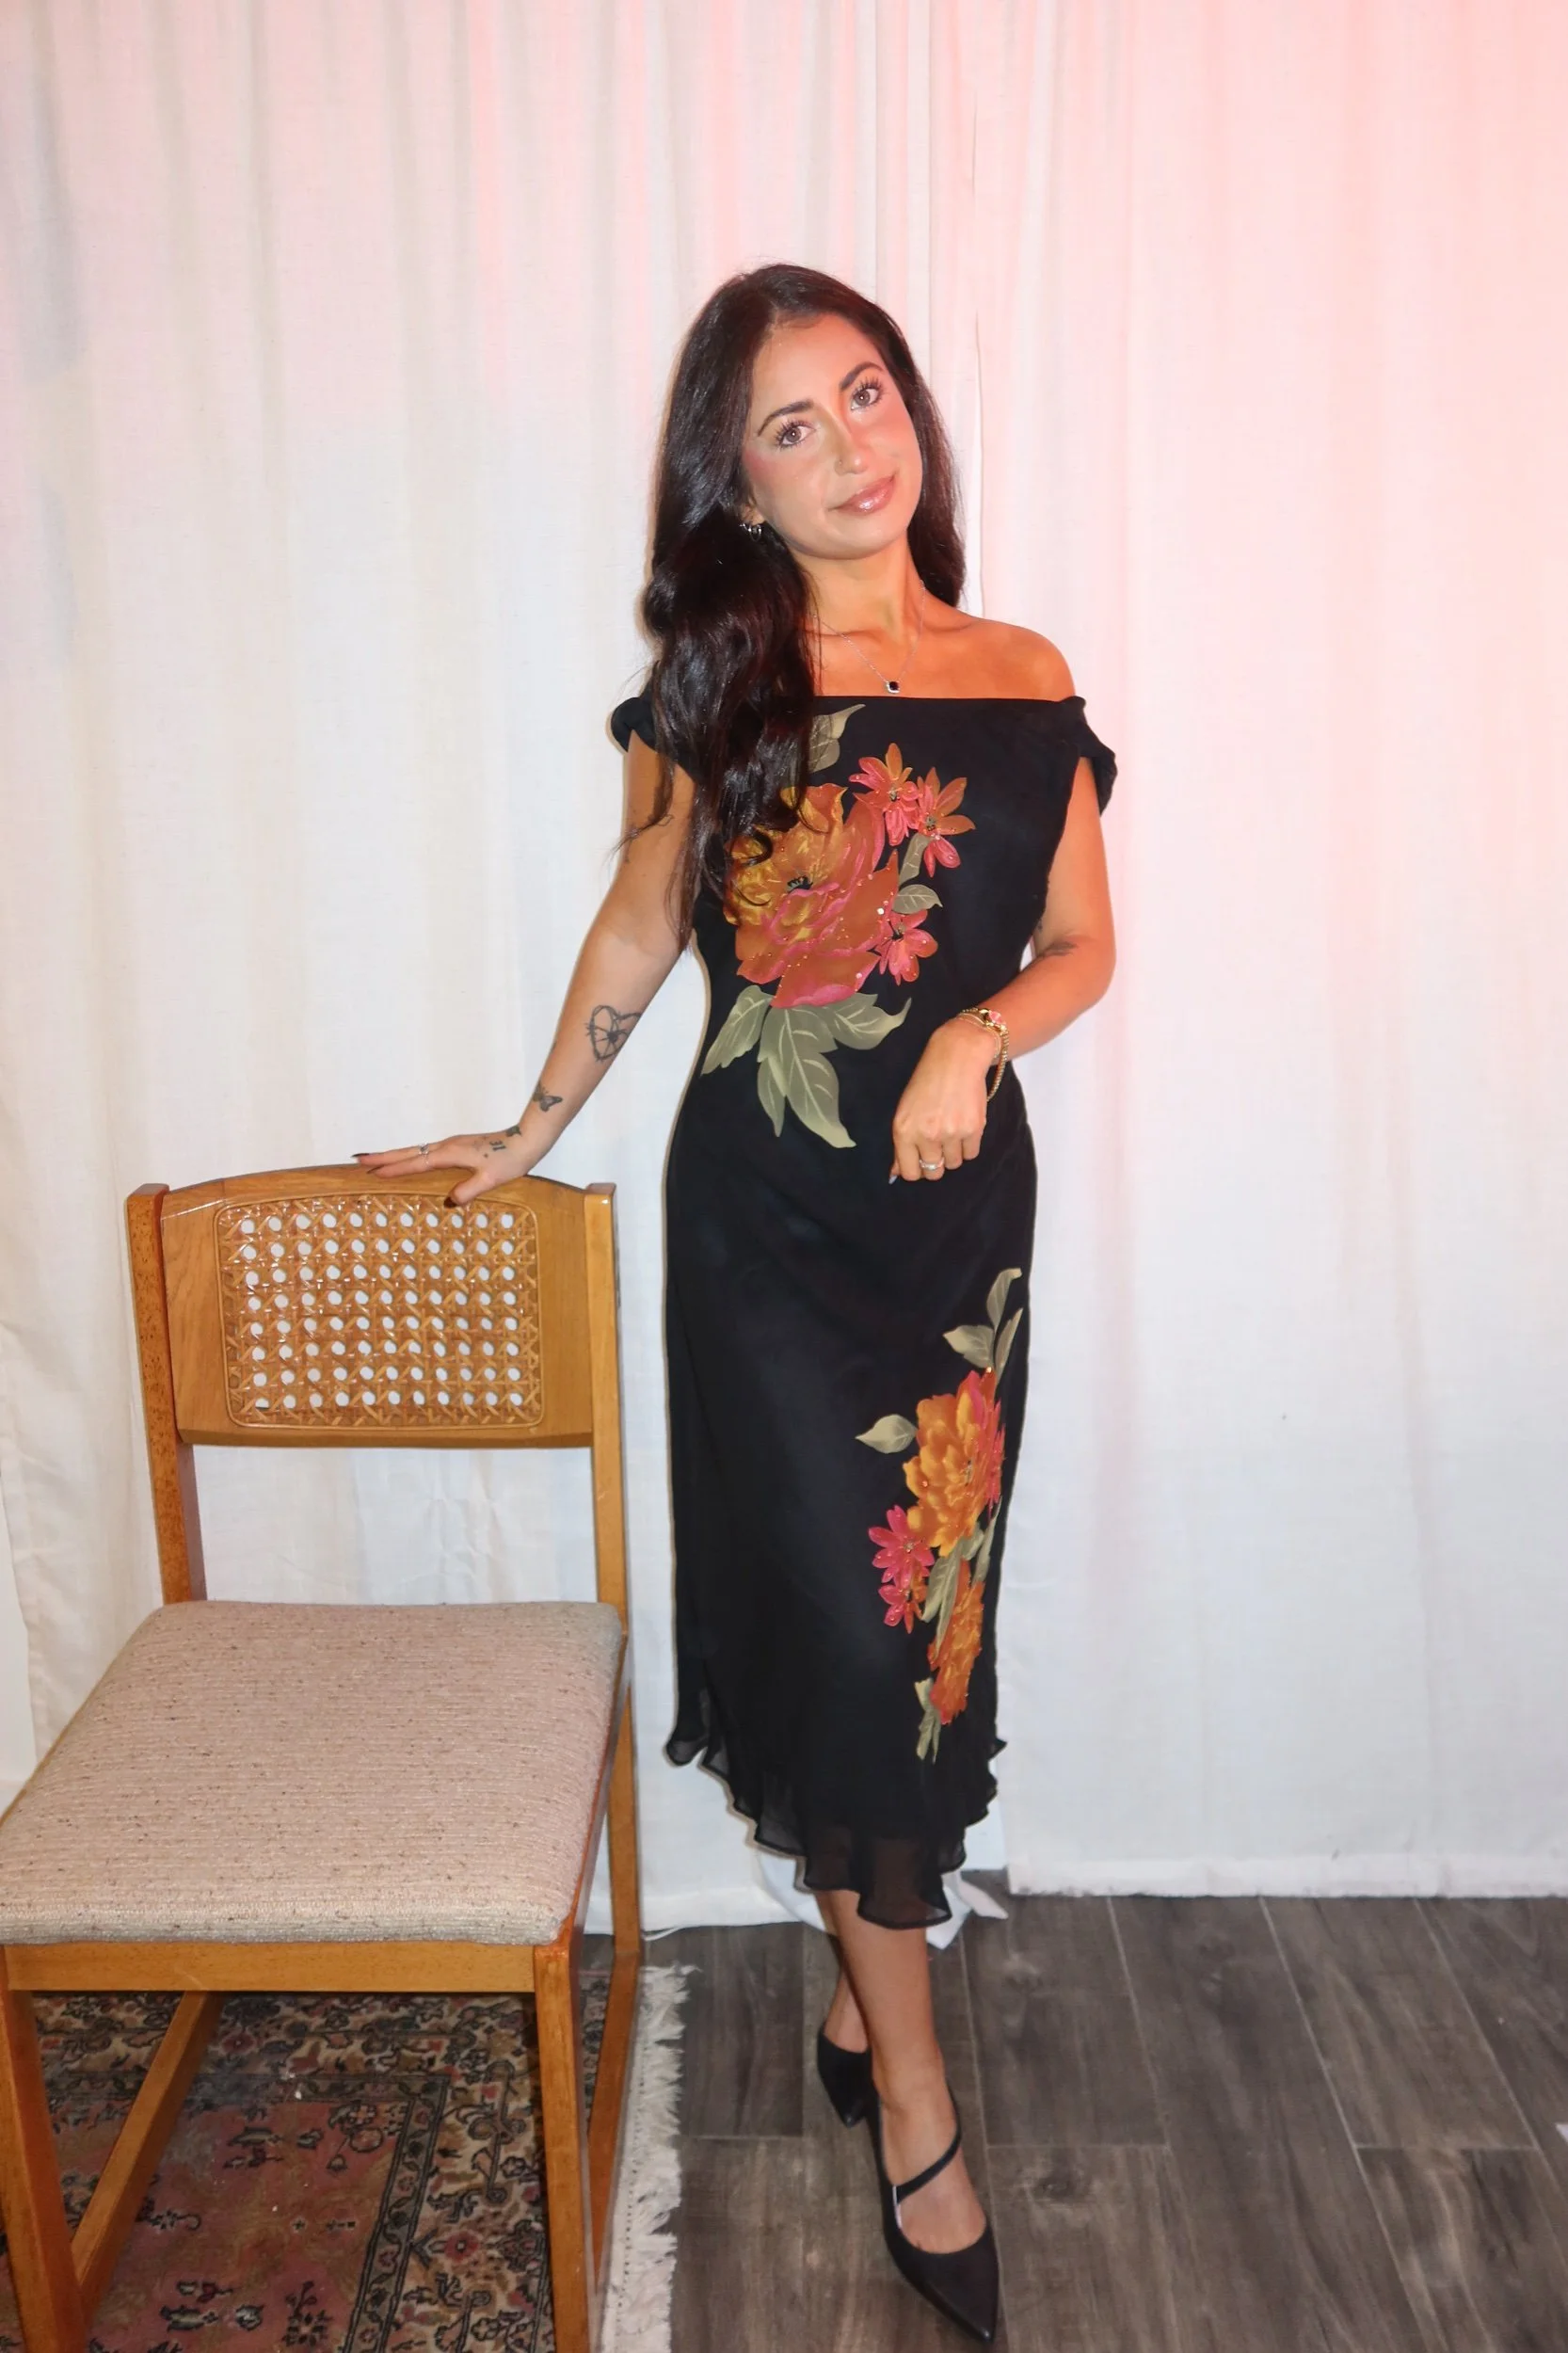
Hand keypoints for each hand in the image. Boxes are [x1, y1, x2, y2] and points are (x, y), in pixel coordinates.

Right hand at [355, 1125, 532, 1206]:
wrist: (527, 1140)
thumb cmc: (511, 1159)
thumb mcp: (491, 1179)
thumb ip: (469, 1190)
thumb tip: (448, 1203)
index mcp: (450, 1153)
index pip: (415, 1162)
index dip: (393, 1168)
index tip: (371, 1172)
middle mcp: (446, 1146)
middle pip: (408, 1152)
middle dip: (383, 1157)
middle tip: (358, 1159)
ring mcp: (451, 1145)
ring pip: (415, 1150)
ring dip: (394, 1156)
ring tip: (375, 1162)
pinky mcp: (458, 1147)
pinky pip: (426, 1153)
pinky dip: (410, 1157)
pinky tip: (410, 1163)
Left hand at [889, 1019, 997, 1181]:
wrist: (957, 1057)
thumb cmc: (926, 1083)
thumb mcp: (905, 1111)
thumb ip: (901, 1145)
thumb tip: (895, 1175)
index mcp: (904, 1131)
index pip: (909, 1172)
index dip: (916, 1169)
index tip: (921, 1160)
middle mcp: (926, 1135)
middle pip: (933, 1172)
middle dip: (935, 1163)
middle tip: (938, 1145)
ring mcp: (951, 1133)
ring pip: (953, 1163)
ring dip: (953, 1152)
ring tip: (951, 1129)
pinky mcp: (974, 1129)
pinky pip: (971, 1154)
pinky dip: (968, 1145)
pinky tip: (964, 1126)